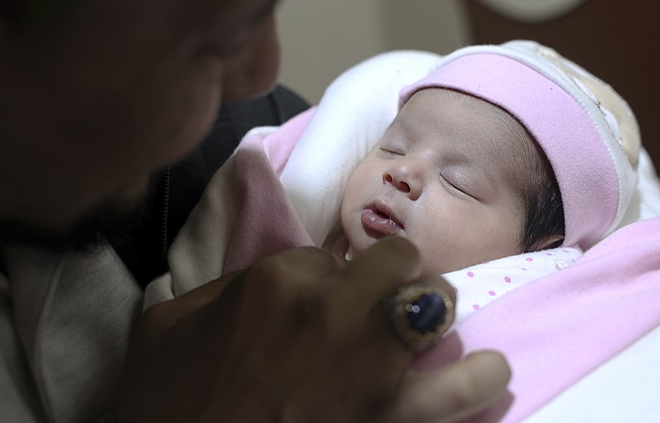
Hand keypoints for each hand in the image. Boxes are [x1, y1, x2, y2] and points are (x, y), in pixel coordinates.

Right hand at [117, 237, 509, 421]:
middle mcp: (335, 313)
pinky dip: (477, 381)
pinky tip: (492, 371)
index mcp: (278, 283)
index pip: (325, 253)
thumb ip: (221, 290)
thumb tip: (268, 282)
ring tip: (443, 322)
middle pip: (395, 264)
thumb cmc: (167, 403)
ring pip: (434, 311)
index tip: (317, 294)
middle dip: (393, 273)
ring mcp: (369, 369)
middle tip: (385, 294)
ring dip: (440, 310)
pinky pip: (452, 398)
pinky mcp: (387, 422)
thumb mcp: (168, 327)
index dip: (325, 273)